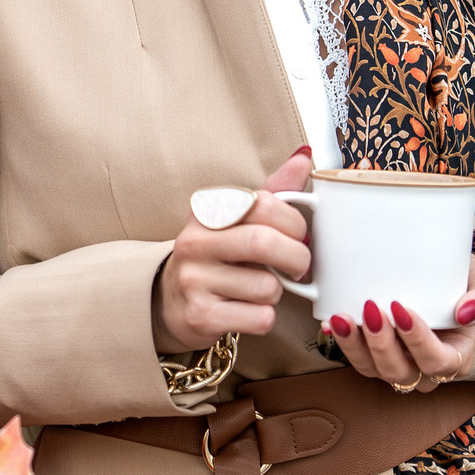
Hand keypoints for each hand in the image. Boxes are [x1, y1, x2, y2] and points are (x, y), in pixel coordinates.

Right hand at [152, 149, 315, 353]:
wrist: (171, 302)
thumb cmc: (217, 256)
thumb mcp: (239, 220)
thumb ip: (274, 191)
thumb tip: (304, 157)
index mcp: (206, 211)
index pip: (263, 203)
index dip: (294, 222)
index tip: (298, 235)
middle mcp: (194, 242)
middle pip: (264, 243)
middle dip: (297, 258)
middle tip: (299, 266)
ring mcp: (193, 280)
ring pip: (267, 287)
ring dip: (278, 292)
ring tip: (262, 288)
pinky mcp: (200, 315)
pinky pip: (259, 318)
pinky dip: (265, 317)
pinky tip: (249, 310)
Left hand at [321, 252, 474, 390]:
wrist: (442, 273)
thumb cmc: (465, 282)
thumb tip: (466, 313)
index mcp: (456, 357)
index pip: (437, 362)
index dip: (418, 342)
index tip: (402, 309)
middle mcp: (424, 369)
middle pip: (401, 372)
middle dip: (382, 344)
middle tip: (371, 309)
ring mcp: (397, 363)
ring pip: (373, 370)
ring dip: (355, 346)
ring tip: (344, 317)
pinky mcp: (373, 353)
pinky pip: (356, 358)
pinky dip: (342, 341)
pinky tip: (333, 322)